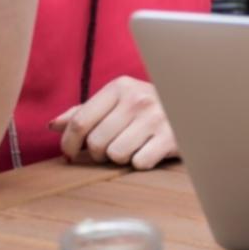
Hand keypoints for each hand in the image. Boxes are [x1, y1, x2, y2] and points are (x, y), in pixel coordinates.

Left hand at [49, 76, 175, 169]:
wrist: (195, 107)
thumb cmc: (149, 108)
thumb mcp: (118, 101)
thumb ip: (85, 112)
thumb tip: (53, 125)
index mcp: (120, 86)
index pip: (80, 121)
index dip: (69, 143)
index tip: (70, 154)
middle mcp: (138, 99)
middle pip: (95, 142)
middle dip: (98, 152)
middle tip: (109, 149)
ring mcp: (156, 117)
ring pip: (115, 155)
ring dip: (120, 158)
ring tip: (131, 147)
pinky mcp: (171, 138)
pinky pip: (138, 163)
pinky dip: (140, 162)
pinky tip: (148, 150)